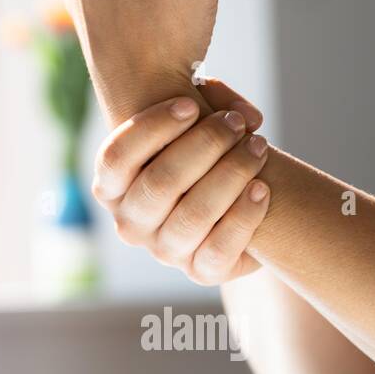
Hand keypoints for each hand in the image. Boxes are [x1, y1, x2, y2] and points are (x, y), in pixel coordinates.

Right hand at [92, 79, 268, 284]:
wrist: (229, 204)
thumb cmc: (199, 154)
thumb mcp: (187, 125)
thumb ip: (203, 101)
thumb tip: (243, 112)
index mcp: (111, 187)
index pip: (115, 158)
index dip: (152, 128)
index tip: (191, 104)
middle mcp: (130, 223)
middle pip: (158, 183)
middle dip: (204, 145)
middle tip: (235, 123)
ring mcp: (163, 251)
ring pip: (192, 216)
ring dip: (230, 174)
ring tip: (257, 147)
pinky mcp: (200, 272)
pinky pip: (219, 249)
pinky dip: (244, 215)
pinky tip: (263, 188)